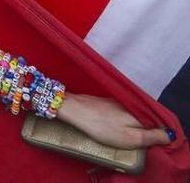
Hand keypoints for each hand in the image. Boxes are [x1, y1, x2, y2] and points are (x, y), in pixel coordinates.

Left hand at [56, 93, 173, 149]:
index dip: (153, 135)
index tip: (143, 141)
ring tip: (119, 132)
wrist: (74, 109)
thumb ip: (150, 136)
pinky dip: (119, 119)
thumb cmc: (101, 126)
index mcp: (140, 115)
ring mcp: (118, 102)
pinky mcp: (107, 101)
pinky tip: (111, 123)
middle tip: (130, 138)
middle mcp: (132, 106)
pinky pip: (120, 112)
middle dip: (141, 129)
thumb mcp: (129, 138)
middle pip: (144, 119)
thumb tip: (168, 135)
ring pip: (131, 115)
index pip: (155, 125)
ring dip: (130, 124)